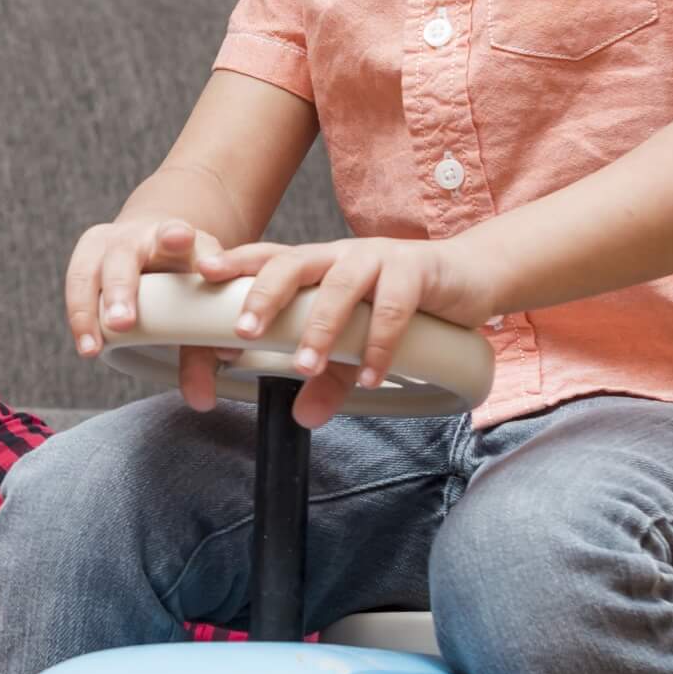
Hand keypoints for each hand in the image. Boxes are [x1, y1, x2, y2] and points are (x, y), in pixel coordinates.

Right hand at [65, 215, 221, 352]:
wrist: (152, 242)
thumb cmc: (183, 276)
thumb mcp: (200, 302)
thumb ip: (202, 350)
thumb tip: (201, 401)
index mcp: (176, 239)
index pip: (176, 233)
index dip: (175, 237)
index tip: (180, 240)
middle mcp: (137, 237)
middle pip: (124, 257)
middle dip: (122, 289)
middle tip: (123, 322)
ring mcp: (106, 245)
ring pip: (88, 272)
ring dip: (88, 311)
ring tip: (94, 348)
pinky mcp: (85, 258)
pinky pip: (75, 287)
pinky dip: (79, 319)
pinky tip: (87, 345)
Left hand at [193, 235, 504, 428]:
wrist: (471, 275)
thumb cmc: (406, 302)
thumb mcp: (360, 343)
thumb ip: (330, 376)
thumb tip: (303, 418)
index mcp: (318, 265)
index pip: (269, 258)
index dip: (236, 263)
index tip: (202, 273)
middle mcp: (341, 255)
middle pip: (292, 263)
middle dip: (264, 295)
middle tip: (242, 331)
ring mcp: (378, 258)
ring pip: (339, 285)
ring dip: (320, 327)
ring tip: (304, 367)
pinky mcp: (417, 269)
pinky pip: (392, 305)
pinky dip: (379, 343)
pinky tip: (370, 375)